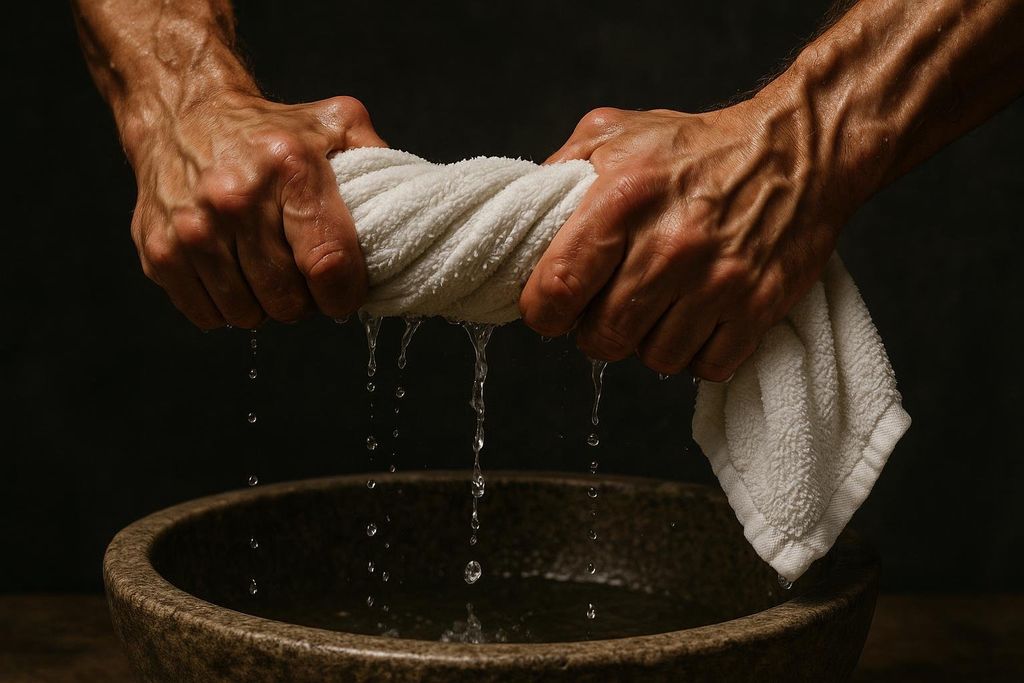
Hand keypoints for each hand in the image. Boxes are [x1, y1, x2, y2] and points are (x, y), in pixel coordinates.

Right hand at [125, 92, 385, 328]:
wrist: (181, 110)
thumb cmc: (271, 128)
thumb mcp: (335, 124)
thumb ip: (379, 159)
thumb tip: (418, 205)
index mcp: (290, 168)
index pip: (328, 265)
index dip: (343, 296)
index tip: (344, 296)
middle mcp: (236, 198)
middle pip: (288, 301)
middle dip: (305, 302)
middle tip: (304, 280)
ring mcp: (192, 227)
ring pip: (248, 315)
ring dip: (266, 306)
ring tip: (269, 274)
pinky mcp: (159, 249)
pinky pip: (207, 315)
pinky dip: (226, 308)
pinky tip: (234, 275)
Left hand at [519, 100, 853, 380]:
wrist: (798, 147)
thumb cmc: (697, 145)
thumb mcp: (614, 133)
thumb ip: (559, 174)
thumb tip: (523, 223)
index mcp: (621, 199)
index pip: (556, 290)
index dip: (543, 312)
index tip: (552, 309)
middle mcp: (670, 244)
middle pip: (602, 338)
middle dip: (595, 331)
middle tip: (608, 306)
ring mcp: (718, 280)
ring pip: (654, 359)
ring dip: (648, 342)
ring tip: (657, 307)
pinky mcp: (759, 305)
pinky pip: (707, 366)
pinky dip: (697, 353)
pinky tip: (695, 319)